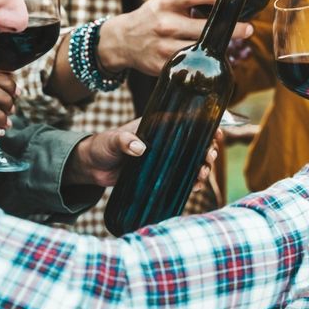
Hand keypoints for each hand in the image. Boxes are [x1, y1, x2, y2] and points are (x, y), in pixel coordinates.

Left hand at [63, 118, 217, 187]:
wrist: (91, 167)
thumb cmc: (102, 146)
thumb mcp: (112, 140)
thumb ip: (124, 141)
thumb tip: (139, 148)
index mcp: (158, 125)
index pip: (188, 121)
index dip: (206, 126)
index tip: (216, 133)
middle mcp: (166, 140)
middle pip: (196, 143)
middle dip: (207, 150)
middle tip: (208, 159)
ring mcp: (165, 157)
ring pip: (192, 161)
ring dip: (202, 167)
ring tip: (201, 176)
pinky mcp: (161, 173)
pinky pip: (181, 176)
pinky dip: (191, 181)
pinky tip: (194, 187)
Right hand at [97, 0, 253, 75]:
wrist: (122, 41)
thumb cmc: (153, 15)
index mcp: (165, 3)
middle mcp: (164, 24)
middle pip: (201, 27)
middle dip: (229, 27)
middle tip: (248, 28)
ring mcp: (163, 47)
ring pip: (199, 48)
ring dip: (219, 46)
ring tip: (236, 41)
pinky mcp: (164, 66)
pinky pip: (191, 63)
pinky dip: (206, 60)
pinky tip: (216, 56)